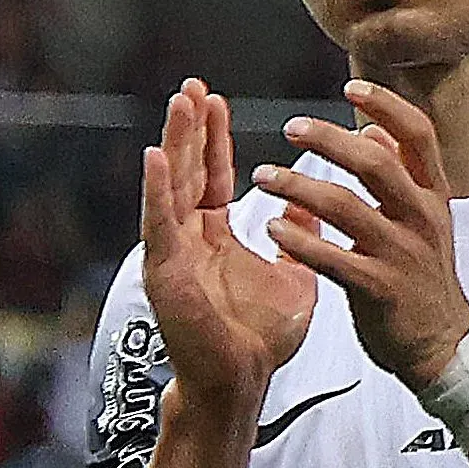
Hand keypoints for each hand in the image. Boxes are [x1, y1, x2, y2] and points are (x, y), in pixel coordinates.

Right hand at [138, 80, 316, 411]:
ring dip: (174, 143)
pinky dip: (158, 189)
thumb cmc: (260, 336)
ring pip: (170, 187)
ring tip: (178, 104)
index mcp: (212, 236)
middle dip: (190, 128)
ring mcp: (172, 253)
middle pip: (186, 171)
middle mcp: (187, 238)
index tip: (217, 99)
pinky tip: (157, 156)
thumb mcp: (291, 274)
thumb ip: (297, 235)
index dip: (213, 138)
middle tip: (193, 86)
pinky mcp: (165, 273)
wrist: (242, 382)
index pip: (211, 175)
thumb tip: (311, 201)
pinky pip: (160, 224)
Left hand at [255, 81, 468, 382]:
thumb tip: (375, 130)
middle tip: (291, 128)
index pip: (418, 135)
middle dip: (328, 140)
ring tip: (264, 177)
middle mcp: (422, 219)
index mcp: (433, 196)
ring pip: (346, 207)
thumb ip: (402, 175)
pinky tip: (272, 227)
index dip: (386, 106)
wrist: (441, 344)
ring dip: (298, 186)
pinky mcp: (380, 289)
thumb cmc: (424, 279)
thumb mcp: (424, 221)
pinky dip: (298, 240)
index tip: (352, 87)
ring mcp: (402, 254)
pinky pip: (332, 258)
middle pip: (376, 163)